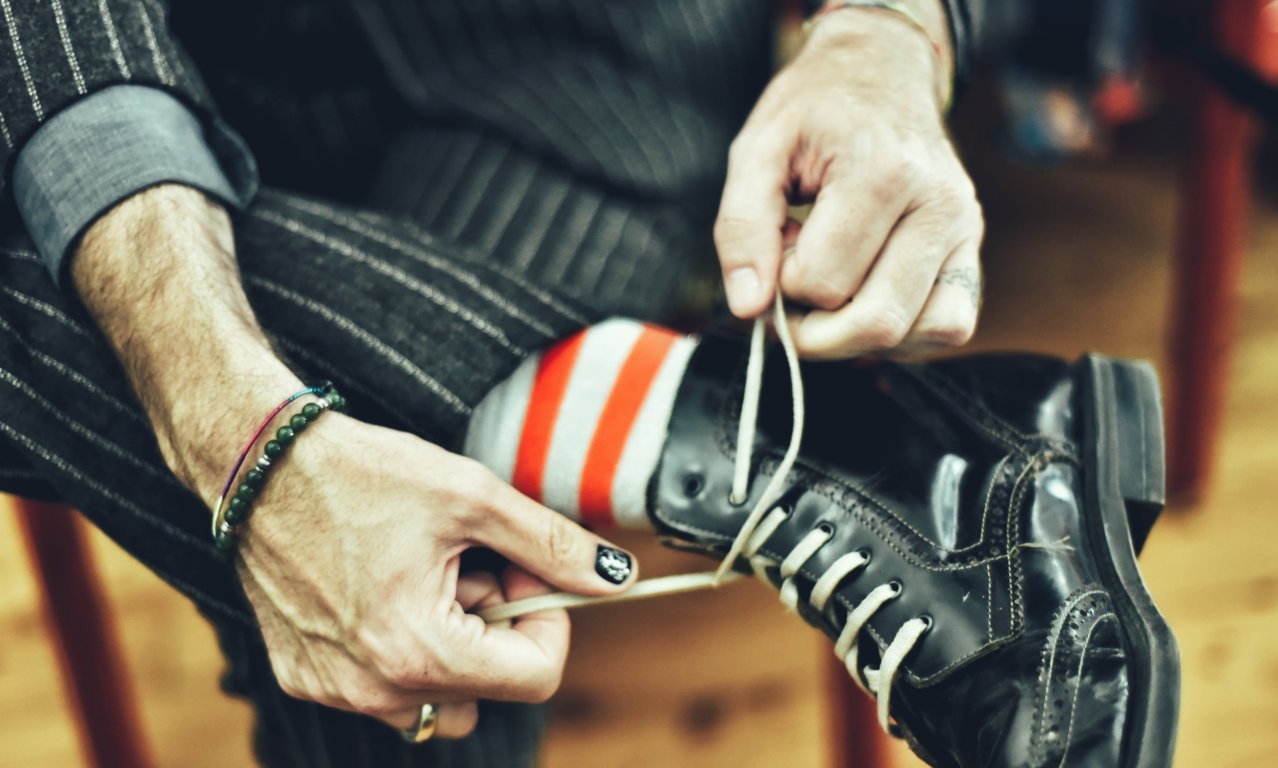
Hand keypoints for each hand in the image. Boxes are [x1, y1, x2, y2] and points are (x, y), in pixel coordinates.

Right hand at [72, 184, 636, 738]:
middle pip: (488, 689)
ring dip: (452, 644)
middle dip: (496, 629)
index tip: (523, 573)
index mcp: (422, 652)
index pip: (537, 677)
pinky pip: (385, 687)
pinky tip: (383, 587)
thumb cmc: (361, 474)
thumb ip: (552, 546)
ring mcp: (335, 690)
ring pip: (438, 696)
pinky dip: (403, 647)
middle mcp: (374, 690)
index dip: (548, 621)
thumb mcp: (473, 498)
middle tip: (470, 562)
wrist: (258, 464)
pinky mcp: (306, 677)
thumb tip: (615, 577)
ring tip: (426, 576)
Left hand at [715, 4, 984, 358]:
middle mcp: (938, 204)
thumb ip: (742, 228)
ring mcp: (964, 229)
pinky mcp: (972, 249)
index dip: (781, 284)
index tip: (778, 245)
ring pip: (915, 334)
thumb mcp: (756, 151)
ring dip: (857, 334)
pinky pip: (948, 325)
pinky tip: (867, 299)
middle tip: (790, 294)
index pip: (822, 283)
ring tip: (834, 282)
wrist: (879, 72)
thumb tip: (749, 307)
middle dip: (816, 331)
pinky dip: (902, 333)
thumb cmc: (813, 112)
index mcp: (884, 172)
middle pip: (876, 322)